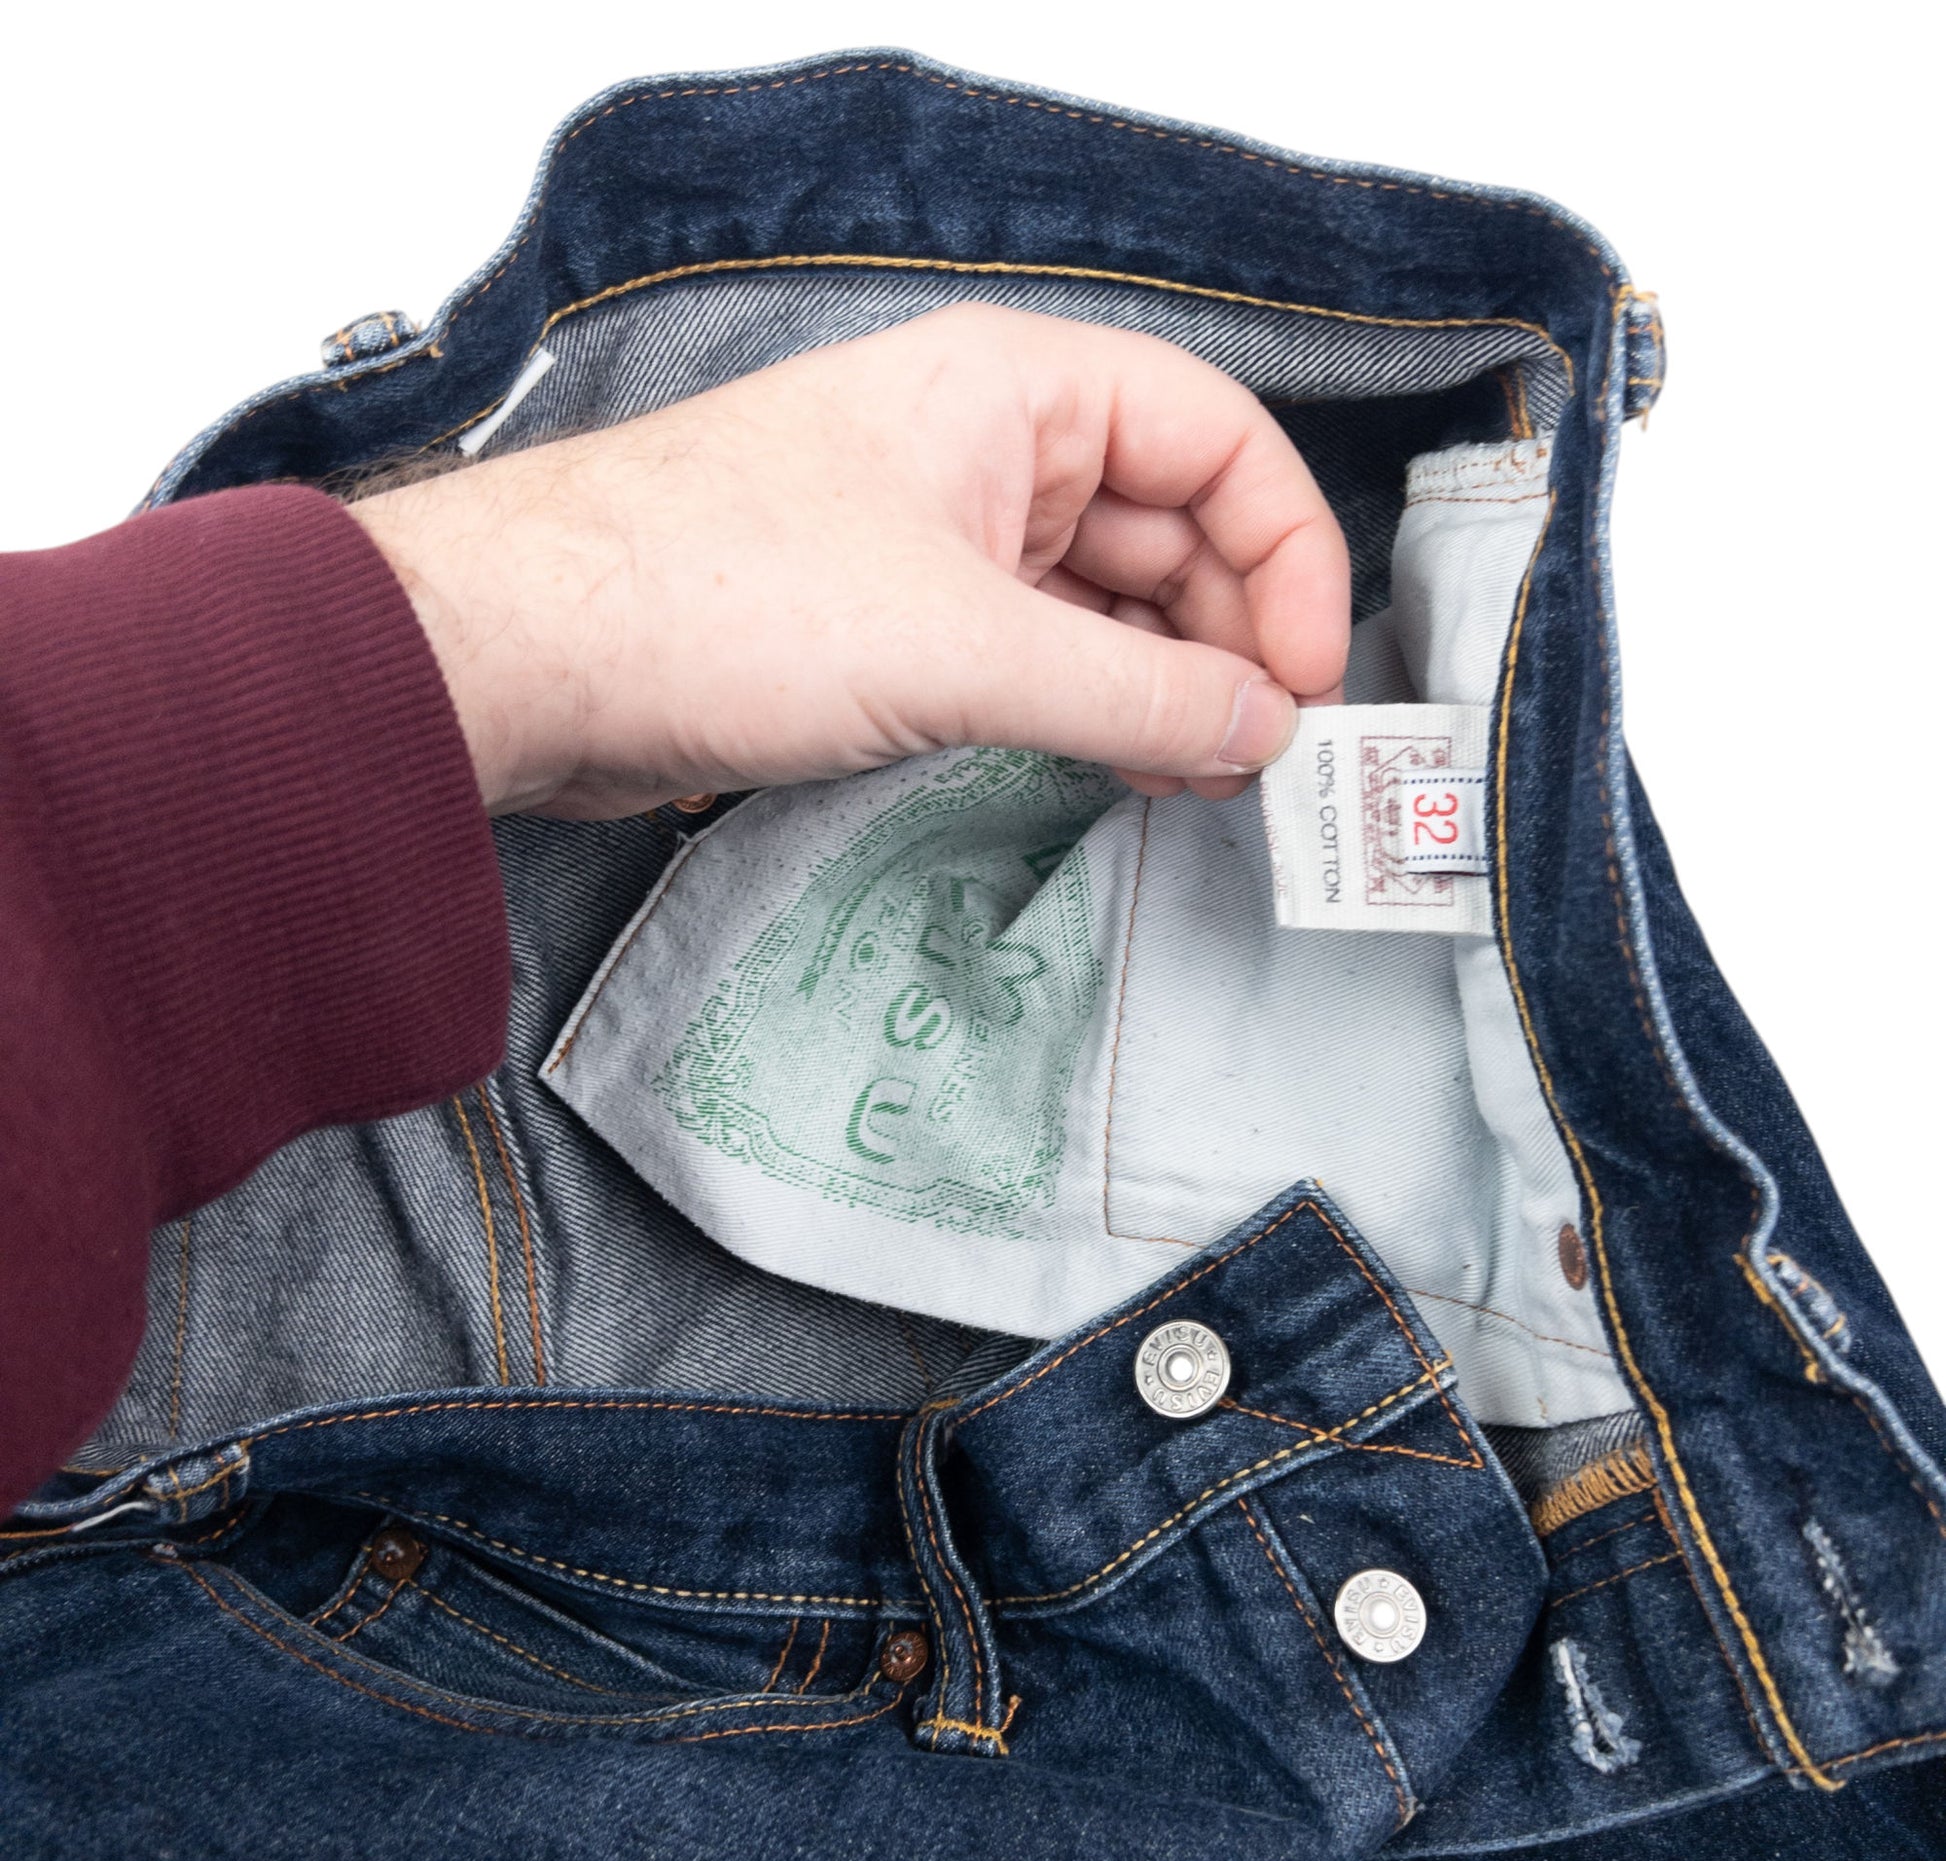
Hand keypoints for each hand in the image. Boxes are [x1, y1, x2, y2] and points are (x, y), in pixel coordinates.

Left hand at [349, 303, 1350, 818]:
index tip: (1306, 678)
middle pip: (1170, 527)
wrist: (528, 660)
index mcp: (1012, 392)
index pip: (1216, 444)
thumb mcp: (962, 651)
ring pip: (1105, 603)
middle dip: (1231, 637)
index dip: (1286, 556)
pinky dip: (1094, 711)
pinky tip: (1132, 766)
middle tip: (1267, 753)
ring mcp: (940, 539)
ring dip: (1169, 687)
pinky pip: (1038, 656)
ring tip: (1212, 776)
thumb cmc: (710, 594)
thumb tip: (1260, 731)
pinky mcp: (897, 622)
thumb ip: (1134, 697)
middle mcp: (983, 451)